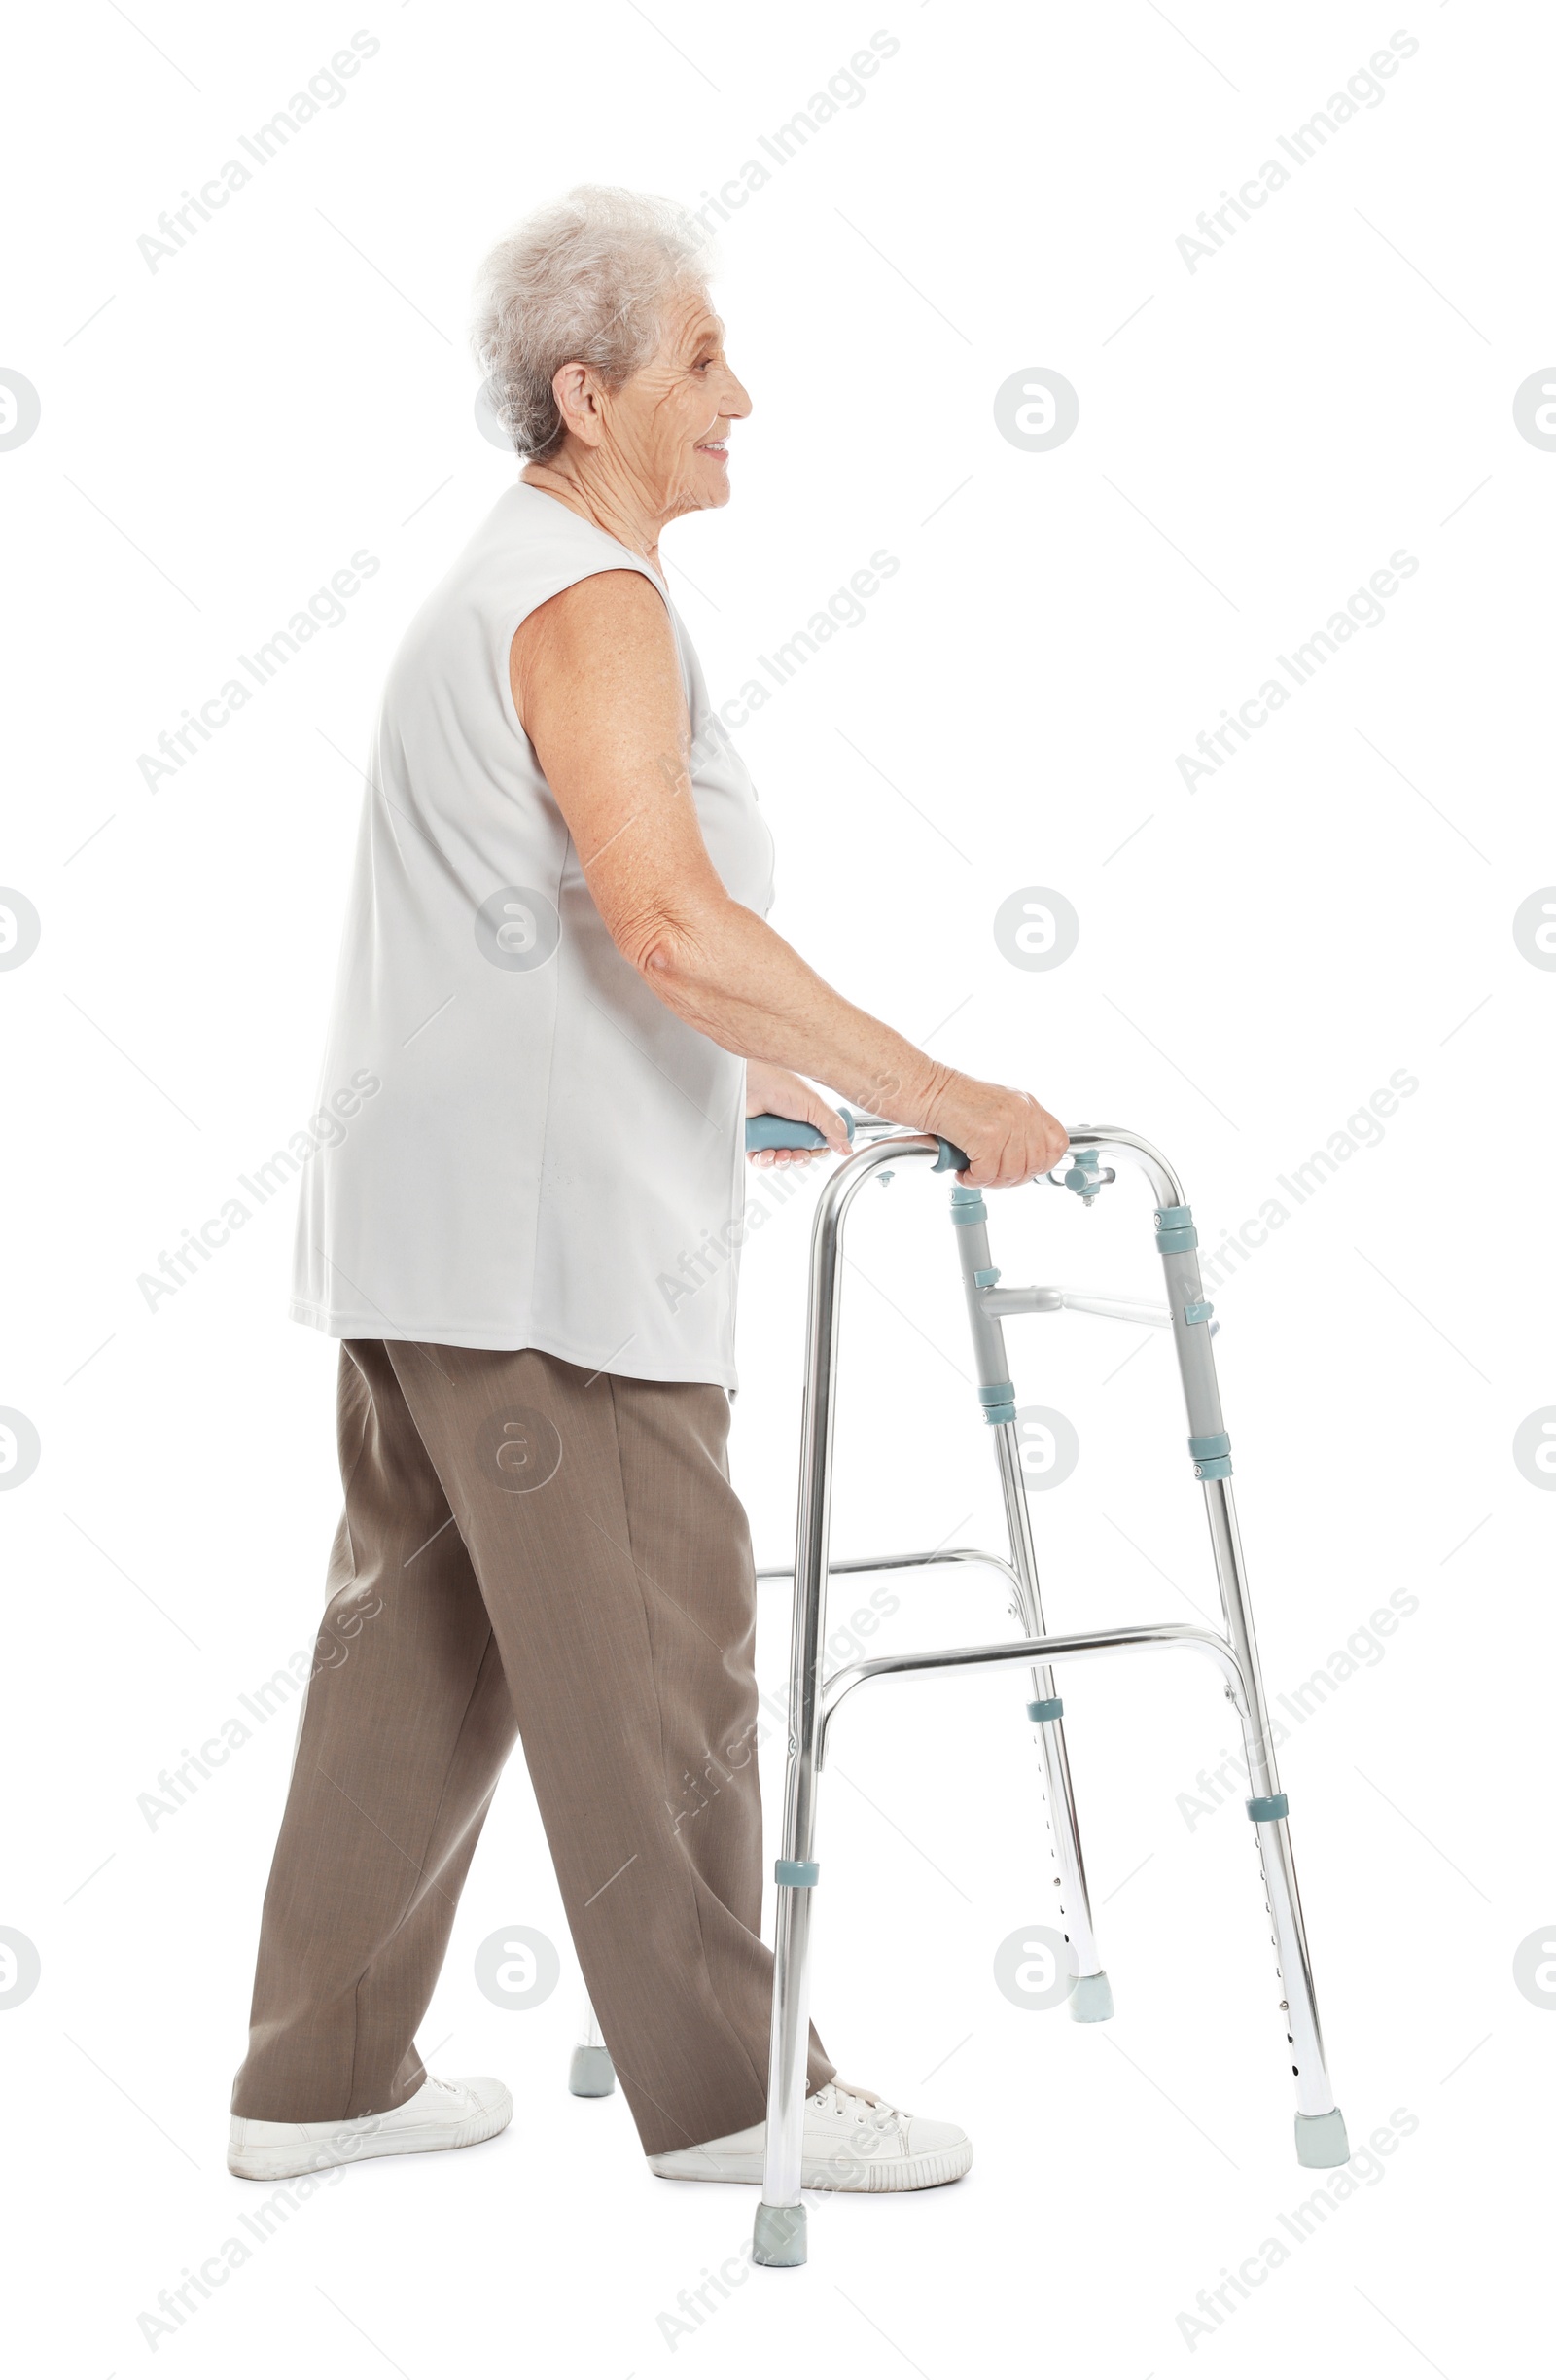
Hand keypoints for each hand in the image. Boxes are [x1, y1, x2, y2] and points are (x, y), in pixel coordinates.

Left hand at [744, 1062, 851, 1168]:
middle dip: (799, 1159)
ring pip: (780, 1161)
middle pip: (799, 1156)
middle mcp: (789, 1128)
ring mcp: (771, 1135)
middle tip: (797, 1154)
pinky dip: (763, 1162)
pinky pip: (759, 1161)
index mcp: (806, 1119)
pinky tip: (766, 1154)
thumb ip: (833, 1128)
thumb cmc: (780, 1084)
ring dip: (782, 1162)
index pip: (816, 1145)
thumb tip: (847, 1149)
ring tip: (780, 1154)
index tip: (816, 1151)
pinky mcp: (753, 1140)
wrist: (752, 1080)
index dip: (816, 1152)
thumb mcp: (815, 1106)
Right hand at [925, 1075, 1068, 1189]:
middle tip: (990, 1176)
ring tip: (974, 1173)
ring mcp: (1006, 1123)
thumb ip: (1017, 1131)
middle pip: (1033, 1165)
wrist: (927, 1090)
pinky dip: (972, 1179)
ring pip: (1010, 1173)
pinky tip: (963, 1172)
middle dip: (1010, 1179)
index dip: (1042, 1164)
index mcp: (1028, 1105)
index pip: (1057, 1144)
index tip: (1023, 1171)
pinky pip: (986, 1174)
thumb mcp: (998, 1109)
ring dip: (989, 1181)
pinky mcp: (986, 1136)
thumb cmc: (954, 1101)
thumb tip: (1027, 1165)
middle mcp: (1022, 1112)